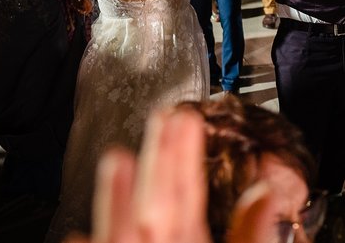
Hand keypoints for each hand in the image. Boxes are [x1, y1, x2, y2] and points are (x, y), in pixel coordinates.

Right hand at [66, 107, 277, 242]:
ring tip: (116, 157)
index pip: (187, 193)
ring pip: (123, 231)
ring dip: (117, 197)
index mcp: (192, 242)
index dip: (185, 154)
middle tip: (161, 114)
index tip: (185, 119)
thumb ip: (250, 233)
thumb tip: (266, 192)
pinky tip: (78, 233)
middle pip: (158, 202)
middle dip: (159, 159)